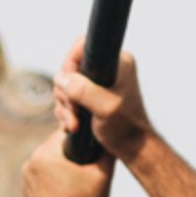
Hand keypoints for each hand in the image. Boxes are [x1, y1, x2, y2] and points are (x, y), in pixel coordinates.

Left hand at [21, 132, 113, 196]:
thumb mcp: (102, 175)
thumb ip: (106, 151)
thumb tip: (109, 138)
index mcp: (45, 155)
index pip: (64, 133)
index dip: (80, 138)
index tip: (90, 149)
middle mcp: (30, 164)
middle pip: (55, 148)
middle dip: (71, 155)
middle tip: (86, 169)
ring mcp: (26, 180)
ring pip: (49, 164)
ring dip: (62, 168)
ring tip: (78, 183)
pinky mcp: (27, 193)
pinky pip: (43, 179)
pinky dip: (54, 182)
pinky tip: (68, 193)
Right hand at [53, 38, 153, 160]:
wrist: (134, 149)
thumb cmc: (126, 128)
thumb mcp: (104, 108)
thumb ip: (83, 90)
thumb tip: (61, 77)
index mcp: (117, 61)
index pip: (82, 47)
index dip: (69, 65)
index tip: (68, 87)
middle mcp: (108, 68)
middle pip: (70, 69)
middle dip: (66, 94)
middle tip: (74, 113)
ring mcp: (100, 82)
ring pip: (67, 85)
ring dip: (66, 107)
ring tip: (74, 125)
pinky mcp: (93, 96)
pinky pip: (70, 98)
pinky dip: (68, 112)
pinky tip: (72, 126)